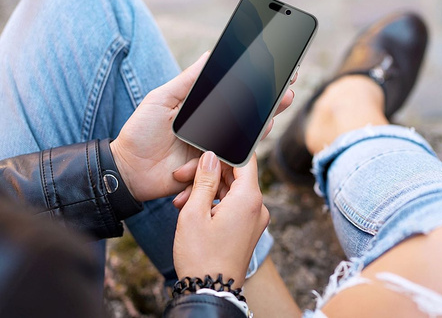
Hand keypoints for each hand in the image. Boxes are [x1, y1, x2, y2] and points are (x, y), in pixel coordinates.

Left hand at [111, 53, 295, 201]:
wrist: (127, 170)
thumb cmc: (140, 132)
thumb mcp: (161, 99)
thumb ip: (187, 81)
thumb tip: (209, 55)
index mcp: (202, 110)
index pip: (232, 96)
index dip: (253, 86)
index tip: (273, 73)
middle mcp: (212, 129)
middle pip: (245, 117)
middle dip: (269, 104)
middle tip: (287, 91)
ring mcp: (213, 150)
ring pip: (245, 138)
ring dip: (263, 125)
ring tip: (278, 109)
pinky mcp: (212, 169)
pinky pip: (232, 162)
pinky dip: (244, 152)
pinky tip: (260, 134)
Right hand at [173, 151, 269, 287]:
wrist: (210, 293)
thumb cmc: (200, 256)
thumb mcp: (194, 212)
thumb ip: (204, 179)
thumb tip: (211, 156)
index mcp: (249, 198)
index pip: (243, 159)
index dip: (223, 152)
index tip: (203, 151)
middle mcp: (258, 206)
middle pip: (234, 175)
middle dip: (207, 173)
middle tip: (181, 178)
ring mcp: (254, 219)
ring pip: (230, 190)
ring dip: (206, 190)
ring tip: (180, 201)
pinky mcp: (248, 228)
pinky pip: (232, 205)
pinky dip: (213, 202)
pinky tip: (191, 209)